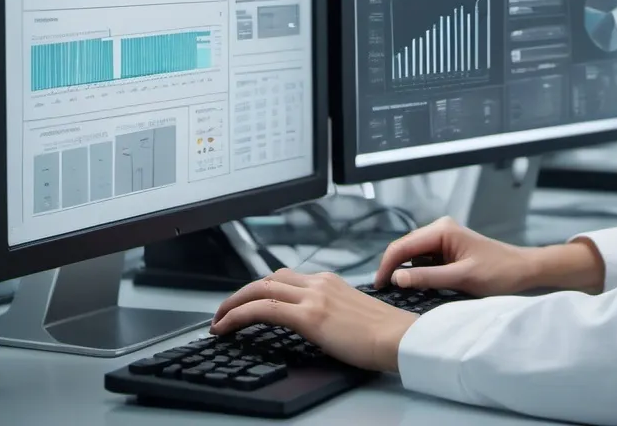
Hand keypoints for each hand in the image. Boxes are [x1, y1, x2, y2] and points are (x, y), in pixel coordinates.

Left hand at [210, 268, 416, 373]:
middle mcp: (319, 282)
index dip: (259, 289)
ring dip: (232, 303)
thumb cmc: (383, 334)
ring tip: (218, 321)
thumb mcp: (352, 314)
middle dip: (240, 294)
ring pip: (260, 289)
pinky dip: (237, 315)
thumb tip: (315, 325)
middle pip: (268, 278)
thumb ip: (330, 312)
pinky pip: (262, 309)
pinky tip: (225, 327)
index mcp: (329, 281)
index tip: (245, 303)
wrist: (398, 337)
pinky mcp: (309, 315)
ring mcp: (313, 296)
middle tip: (223, 312)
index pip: (284, 277)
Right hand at [374, 216, 539, 296]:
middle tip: (383, 292)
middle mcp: (440, 229)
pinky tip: (414, 286)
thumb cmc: (498, 273)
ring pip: (414, 254)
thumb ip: (427, 277)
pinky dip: (417, 272)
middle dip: (393, 268)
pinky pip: (425, 259)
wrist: (523, 270)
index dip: (387, 265)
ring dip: (405, 270)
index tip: (377, 287)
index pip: (403, 245)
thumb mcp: (461, 278)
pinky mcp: (449, 250)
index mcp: (442, 230)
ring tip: (395, 291)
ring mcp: (444, 238)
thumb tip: (396, 279)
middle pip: (405, 247)